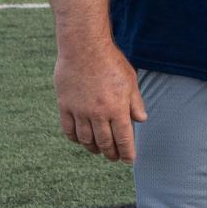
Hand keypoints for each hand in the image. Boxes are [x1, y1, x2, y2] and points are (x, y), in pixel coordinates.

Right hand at [53, 43, 146, 163]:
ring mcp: (79, 111)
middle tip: (114, 157)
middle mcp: (98, 114)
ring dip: (93, 148)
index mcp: (117, 108)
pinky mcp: (65, 105)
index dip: (127, 153)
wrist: (84, 47)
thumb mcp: (130, 80)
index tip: (129, 160)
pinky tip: (81, 140)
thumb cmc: (110, 61)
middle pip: (105, 143)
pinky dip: (75, 138)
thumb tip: (141, 120)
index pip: (123, 139)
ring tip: (99, 150)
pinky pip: (69, 130)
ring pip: (86, 140)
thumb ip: (135, 102)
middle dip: (111, 154)